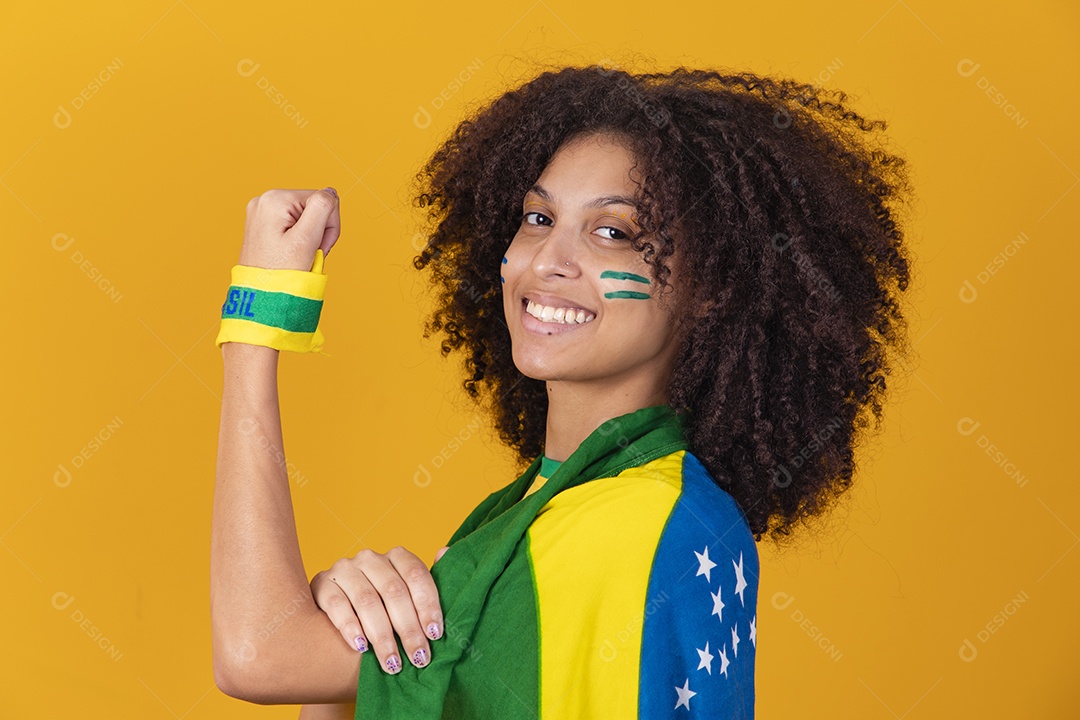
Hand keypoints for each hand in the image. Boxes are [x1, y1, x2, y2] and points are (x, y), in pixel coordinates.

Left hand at [239, 188, 340, 270]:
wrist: (260, 295)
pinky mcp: (262, 223)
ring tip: (299, 254)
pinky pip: (292, 223)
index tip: (317, 246)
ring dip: (309, 236)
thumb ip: (322, 208)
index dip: (327, 224)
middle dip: (317, 230)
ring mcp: (261, 211)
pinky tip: (292, 252)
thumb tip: (330, 191)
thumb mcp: (306, 239)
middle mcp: (265, 200)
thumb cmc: (281, 273)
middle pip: (312, 205)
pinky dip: (298, 238)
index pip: (322, 199)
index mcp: (275, 199)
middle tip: (308, 252)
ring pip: (304, 216)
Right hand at [310, 546, 448, 674]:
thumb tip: (445, 552)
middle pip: (393, 591)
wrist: (339, 620)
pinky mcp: (322, 584)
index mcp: (396, 556)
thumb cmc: (383, 609)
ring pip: (367, 600)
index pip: (416, 575)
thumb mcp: (406, 595)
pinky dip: (351, 627)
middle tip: (418, 657)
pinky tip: (361, 648)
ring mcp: (344, 569)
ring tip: (392, 662)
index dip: (427, 605)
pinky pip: (337, 605)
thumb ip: (425, 582)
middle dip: (408, 628)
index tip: (435, 634)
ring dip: (382, 635)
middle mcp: (370, 558)